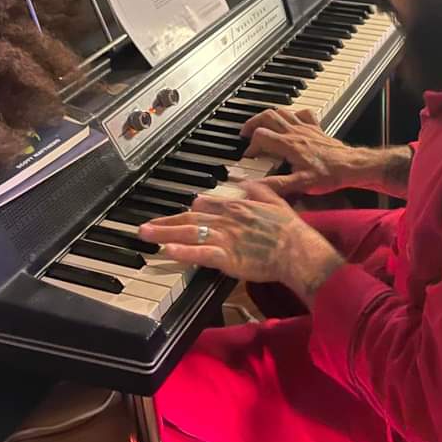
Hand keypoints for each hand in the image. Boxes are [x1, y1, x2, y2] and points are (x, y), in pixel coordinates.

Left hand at [137, 182, 343, 303]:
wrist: (298, 250)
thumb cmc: (289, 229)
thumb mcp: (276, 201)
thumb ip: (259, 190)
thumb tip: (246, 183)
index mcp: (237, 207)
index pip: (206, 205)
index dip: (188, 210)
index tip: (177, 213)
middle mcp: (226, 220)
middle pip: (190, 219)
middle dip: (165, 222)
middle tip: (144, 227)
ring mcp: (225, 238)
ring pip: (189, 233)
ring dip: (165, 233)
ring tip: (146, 235)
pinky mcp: (227, 258)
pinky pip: (200, 253)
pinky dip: (183, 251)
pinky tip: (168, 250)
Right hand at [241, 108, 359, 195]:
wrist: (351, 166)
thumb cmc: (329, 175)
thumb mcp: (301, 184)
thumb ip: (277, 185)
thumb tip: (255, 186)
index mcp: (289, 145)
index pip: (261, 137)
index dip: (250, 146)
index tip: (249, 156)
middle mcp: (295, 132)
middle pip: (267, 116)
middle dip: (252, 123)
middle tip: (245, 133)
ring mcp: (306, 127)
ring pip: (282, 111)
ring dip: (268, 115)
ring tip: (260, 124)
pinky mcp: (315, 127)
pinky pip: (302, 113)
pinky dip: (292, 114)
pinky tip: (289, 121)